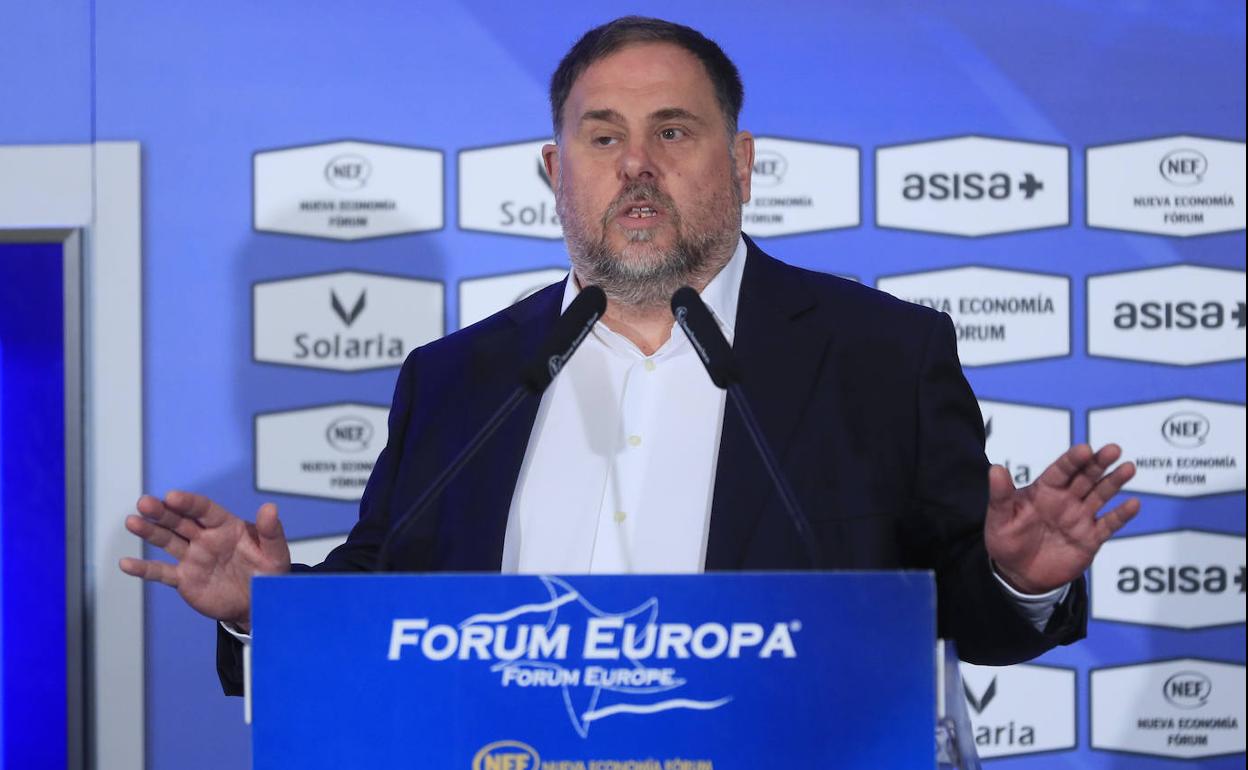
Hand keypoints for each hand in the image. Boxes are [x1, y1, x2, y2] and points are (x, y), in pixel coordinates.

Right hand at [119, 491, 290, 629]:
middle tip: (144, 503)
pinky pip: (162, 573)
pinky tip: (126, 564)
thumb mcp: (276, 552)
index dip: (189, 503)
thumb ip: (271, 531)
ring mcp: (193, 558)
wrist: (260, 603)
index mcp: (226, 526)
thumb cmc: (269, 573)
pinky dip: (144, 569)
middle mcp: (206, 538)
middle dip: (162, 512)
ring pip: (167, 541)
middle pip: (180, 521)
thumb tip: (270, 508)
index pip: (204, 510)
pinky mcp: (185, 579)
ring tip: (132, 522)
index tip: (172, 496)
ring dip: (149, 531)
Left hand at [985, 444, 1139, 594]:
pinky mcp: (1090, 538)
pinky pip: (1108, 525)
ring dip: (1114, 482)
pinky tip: (1133, 504)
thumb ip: (1000, 495)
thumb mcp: (999, 518)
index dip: (1072, 460)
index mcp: (1044, 491)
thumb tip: (995, 468)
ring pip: (1101, 495)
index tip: (1085, 449)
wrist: (1018, 574)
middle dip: (1098, 463)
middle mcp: (1065, 500)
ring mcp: (1080, 518)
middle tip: (1113, 449)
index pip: (1061, 470)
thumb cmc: (1006, 540)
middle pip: (1085, 477)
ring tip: (1128, 468)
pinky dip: (1121, 515)